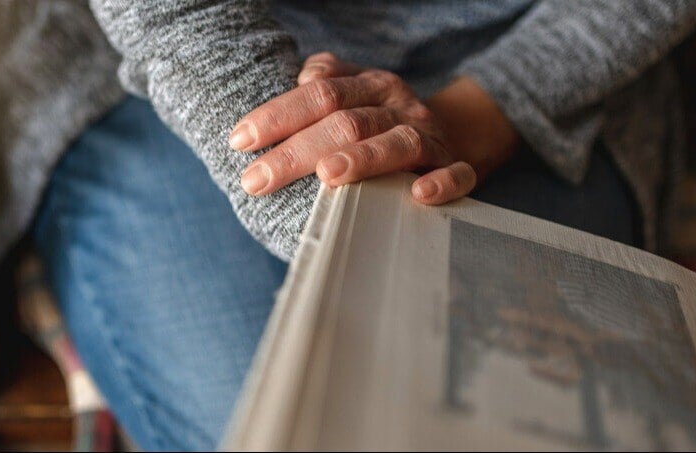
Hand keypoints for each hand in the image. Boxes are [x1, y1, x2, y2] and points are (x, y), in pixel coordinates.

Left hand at [229, 52, 517, 204]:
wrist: (454, 131)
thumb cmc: (381, 120)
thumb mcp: (354, 93)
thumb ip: (325, 82)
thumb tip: (301, 78)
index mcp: (369, 86)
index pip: (319, 95)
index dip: (278, 115)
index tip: (240, 141)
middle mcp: (398, 106)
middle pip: (346, 123)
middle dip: (297, 151)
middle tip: (257, 179)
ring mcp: (429, 136)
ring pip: (396, 144)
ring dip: (361, 159)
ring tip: (326, 175)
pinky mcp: (454, 166)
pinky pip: (455, 174)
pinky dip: (441, 183)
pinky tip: (417, 194)